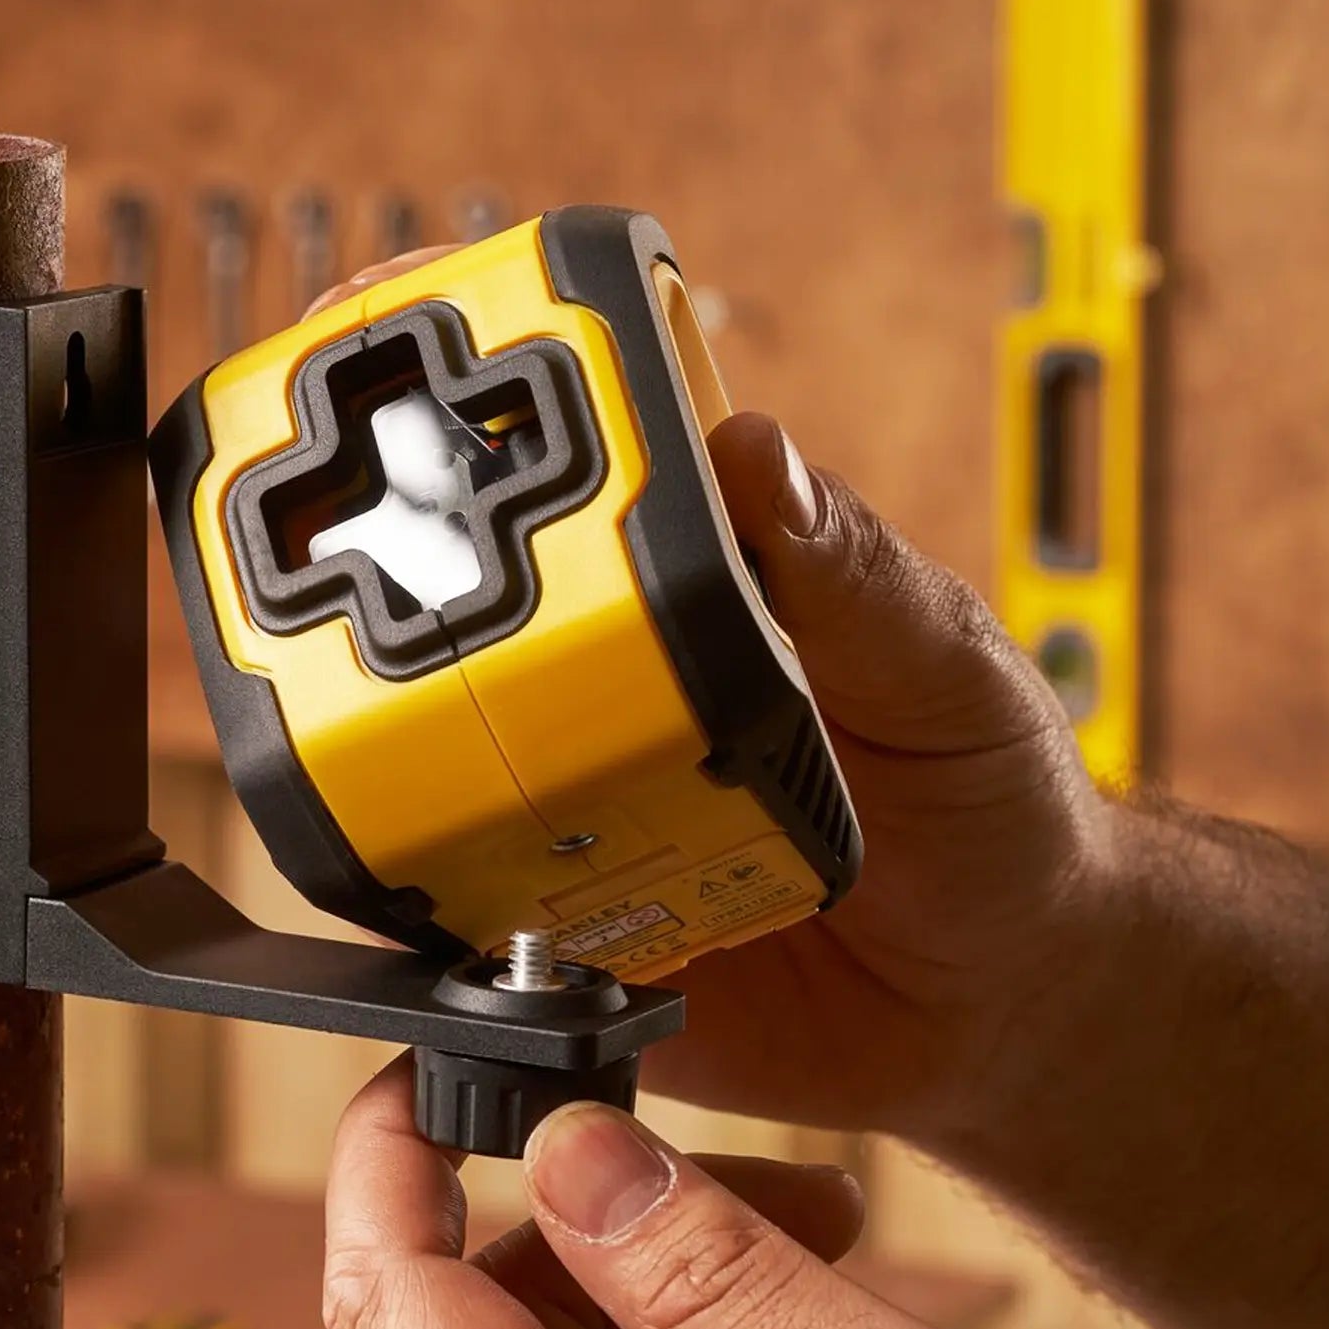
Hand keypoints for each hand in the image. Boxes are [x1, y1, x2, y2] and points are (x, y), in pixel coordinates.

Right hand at [311, 240, 1111, 1142]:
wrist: (997, 1000)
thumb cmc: (993, 810)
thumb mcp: (950, 673)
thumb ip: (856, 577)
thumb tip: (752, 448)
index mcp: (710, 572)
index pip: (575, 446)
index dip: (471, 371)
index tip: (395, 327)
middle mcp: (618, 672)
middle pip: (452, 588)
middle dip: (365, 565)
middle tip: (331, 578)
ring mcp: (576, 791)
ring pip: (425, 749)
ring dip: (377, 755)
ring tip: (363, 771)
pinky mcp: (559, 917)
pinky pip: (462, 912)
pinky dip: (418, 920)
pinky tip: (405, 928)